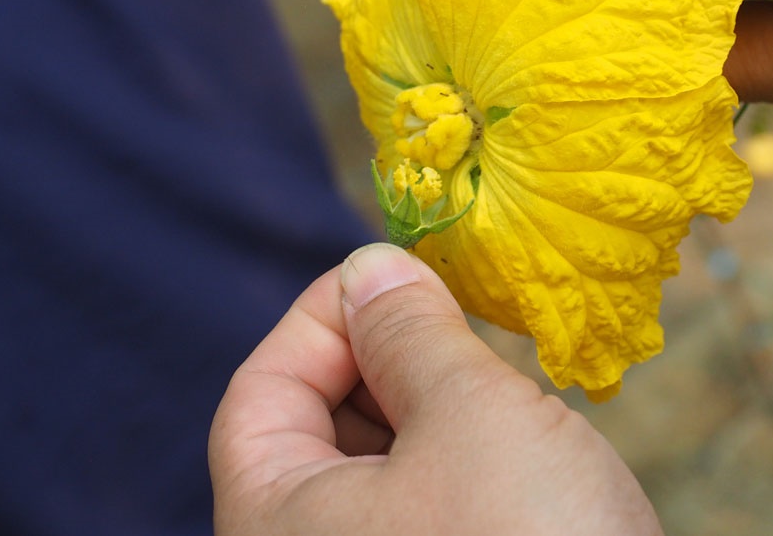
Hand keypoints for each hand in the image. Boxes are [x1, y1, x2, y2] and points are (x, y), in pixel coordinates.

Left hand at [209, 243, 662, 535]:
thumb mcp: (470, 415)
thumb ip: (410, 330)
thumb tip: (374, 263)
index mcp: (277, 523)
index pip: (261, 391)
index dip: (321, 316)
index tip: (393, 271)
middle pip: (312, 426)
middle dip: (379, 355)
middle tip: (451, 315)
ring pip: (376, 462)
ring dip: (425, 400)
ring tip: (488, 373)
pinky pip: (422, 500)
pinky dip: (454, 450)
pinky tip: (512, 435)